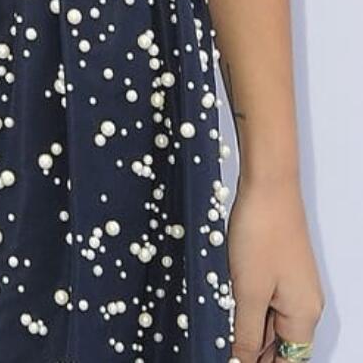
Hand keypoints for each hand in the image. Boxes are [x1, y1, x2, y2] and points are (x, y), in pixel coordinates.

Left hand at [227, 180, 323, 361]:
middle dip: (256, 353)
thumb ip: (247, 333)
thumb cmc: (262, 233)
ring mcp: (294, 285)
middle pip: (282, 345)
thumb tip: (244, 362)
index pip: (289, 362)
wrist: (267, 186)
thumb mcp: (248, 292)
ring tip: (227, 336)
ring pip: (272, 322)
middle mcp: (305, 303)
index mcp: (303, 316)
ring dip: (251, 329)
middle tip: (229, 353)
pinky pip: (268, 300)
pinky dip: (251, 307)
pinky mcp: (281, 268)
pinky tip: (232, 305)